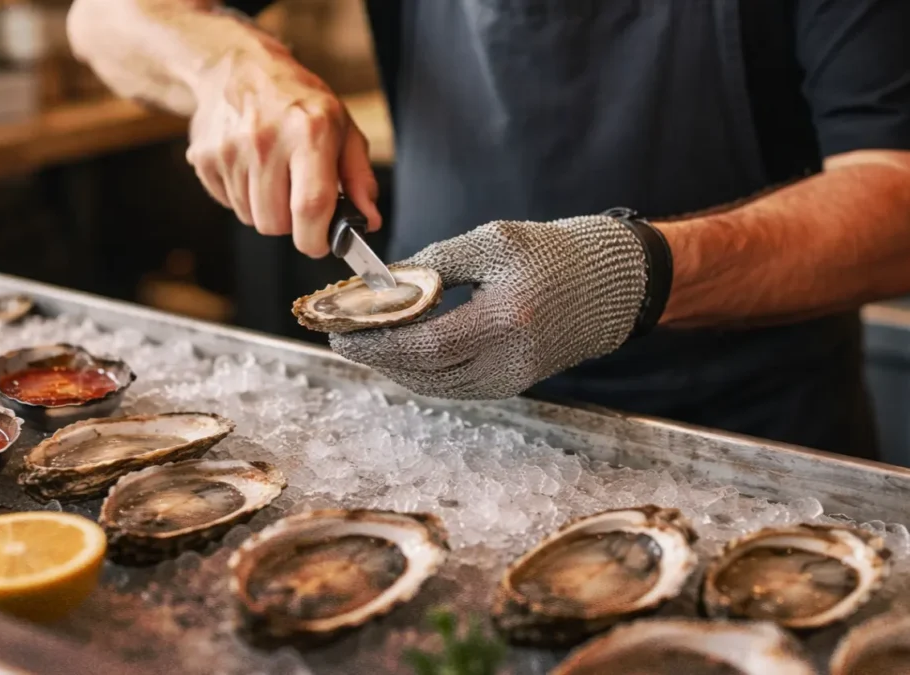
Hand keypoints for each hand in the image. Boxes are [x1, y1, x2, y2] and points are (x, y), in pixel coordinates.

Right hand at [66, 0, 379, 257]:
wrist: (238, 68)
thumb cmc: (298, 101)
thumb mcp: (341, 128)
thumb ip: (359, 178)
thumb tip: (370, 220)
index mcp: (309, 132)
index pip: (311, 207)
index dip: (316, 238)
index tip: (320, 243)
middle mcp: (266, 141)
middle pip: (276, 223)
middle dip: (291, 222)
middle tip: (296, 194)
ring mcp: (230, 150)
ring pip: (251, 218)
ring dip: (266, 208)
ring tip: (273, 175)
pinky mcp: (204, 158)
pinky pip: (228, 205)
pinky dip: (242, 196)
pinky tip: (250, 168)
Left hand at [328, 216, 649, 399]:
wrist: (610, 285)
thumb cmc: (552, 253)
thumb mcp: (491, 242)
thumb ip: (435, 264)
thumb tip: (384, 284)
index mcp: (506, 319)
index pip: (425, 345)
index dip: (378, 342)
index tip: (342, 331)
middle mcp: (510, 360)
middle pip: (424, 372)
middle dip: (377, 356)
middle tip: (344, 338)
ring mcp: (513, 379)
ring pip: (436, 385)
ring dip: (395, 366)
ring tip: (367, 342)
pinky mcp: (513, 385)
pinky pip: (454, 386)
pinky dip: (423, 372)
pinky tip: (403, 352)